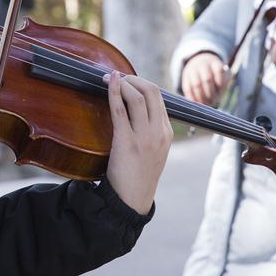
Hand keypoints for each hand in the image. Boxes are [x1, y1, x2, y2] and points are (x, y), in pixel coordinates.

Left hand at [103, 72, 173, 214]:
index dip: (142, 84)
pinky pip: (120, 109)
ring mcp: (144, 137)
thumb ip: (150, 130)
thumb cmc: (138, 174)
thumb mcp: (154, 150)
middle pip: (151, 91)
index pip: (158, 97)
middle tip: (118, 76)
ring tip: (110, 79)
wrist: (132, 199)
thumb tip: (137, 108)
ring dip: (123, 83)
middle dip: (133, 79)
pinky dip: (114, 92)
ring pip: (137, 97)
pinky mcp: (127, 141)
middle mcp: (159, 132)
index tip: (128, 81)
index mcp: (166, 132)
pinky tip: (109, 82)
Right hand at [180, 52, 227, 104]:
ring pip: (196, 84)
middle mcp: (203, 64)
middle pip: (207, 79)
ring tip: (205, 103)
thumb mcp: (223, 75)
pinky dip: (192, 97)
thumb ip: (223, 83)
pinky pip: (187, 88)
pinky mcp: (185, 76)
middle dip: (210, 93)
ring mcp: (193, 70)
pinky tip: (196, 102)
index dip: (220, 83)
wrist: (201, 64)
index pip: (219, 71)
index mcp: (215, 63)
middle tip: (212, 101)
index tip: (220, 91)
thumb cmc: (216, 76)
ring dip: (201, 97)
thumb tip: (215, 97)